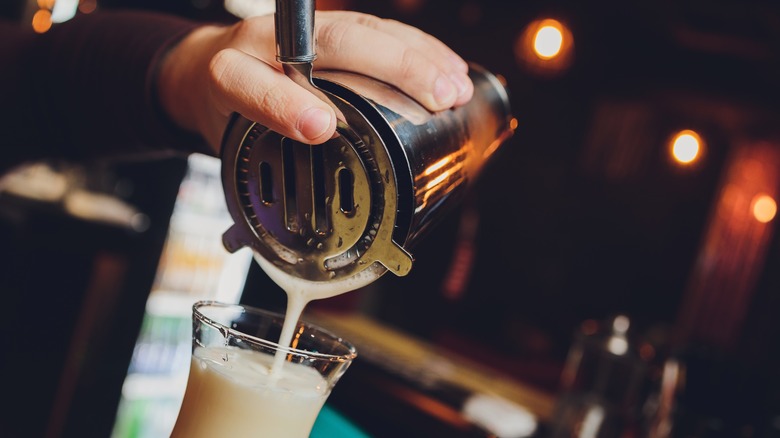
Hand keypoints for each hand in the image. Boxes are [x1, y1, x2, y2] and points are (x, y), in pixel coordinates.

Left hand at [156, 10, 473, 153]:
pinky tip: (448, 67)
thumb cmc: (224, 109)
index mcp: (229, 73)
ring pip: (366, 30)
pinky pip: (379, 28)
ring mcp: (303, 30)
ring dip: (418, 58)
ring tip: (454, 89)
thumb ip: (258, 170)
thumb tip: (291, 223)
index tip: (321, 128)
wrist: (208, 68)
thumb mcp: (227, 142)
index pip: (252, 83)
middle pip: (334, 41)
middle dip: (393, 68)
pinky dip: (418, 48)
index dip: (286, 104)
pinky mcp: (330, 27)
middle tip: (438, 99)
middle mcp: (268, 40)